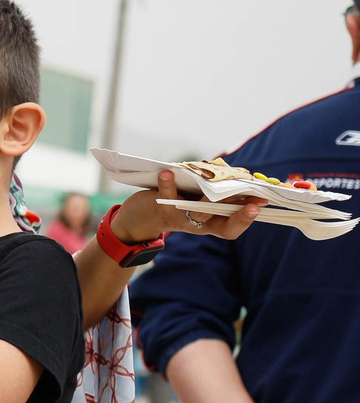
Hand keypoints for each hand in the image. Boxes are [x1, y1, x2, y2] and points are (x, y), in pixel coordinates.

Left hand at [111, 171, 263, 243]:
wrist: (142, 216)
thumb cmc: (180, 203)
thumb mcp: (202, 200)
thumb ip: (221, 192)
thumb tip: (245, 175)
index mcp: (210, 222)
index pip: (231, 229)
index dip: (245, 220)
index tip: (259, 206)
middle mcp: (196, 222)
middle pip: (218, 218)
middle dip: (237, 210)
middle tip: (253, 201)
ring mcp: (178, 215)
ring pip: (195, 210)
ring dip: (206, 199)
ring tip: (216, 186)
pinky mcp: (160, 206)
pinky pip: (165, 195)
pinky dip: (166, 183)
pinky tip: (168, 173)